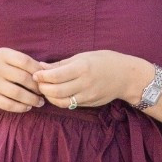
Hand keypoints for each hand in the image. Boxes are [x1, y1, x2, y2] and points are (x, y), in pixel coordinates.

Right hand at [0, 48, 45, 112]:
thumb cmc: (1, 68)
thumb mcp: (9, 59)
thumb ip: (26, 63)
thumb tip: (47, 71)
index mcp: (2, 54)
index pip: (25, 61)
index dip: (38, 71)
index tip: (45, 78)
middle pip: (23, 78)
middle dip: (37, 87)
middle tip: (44, 93)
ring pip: (17, 93)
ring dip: (32, 100)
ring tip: (39, 102)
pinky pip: (9, 104)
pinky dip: (21, 107)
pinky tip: (28, 107)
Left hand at [34, 51, 148, 109]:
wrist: (126, 76)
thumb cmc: (105, 61)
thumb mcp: (84, 56)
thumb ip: (62, 64)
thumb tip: (42, 67)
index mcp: (83, 68)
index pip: (56, 76)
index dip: (42, 76)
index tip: (35, 73)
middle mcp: (85, 83)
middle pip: (56, 91)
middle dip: (43, 88)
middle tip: (37, 83)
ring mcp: (88, 96)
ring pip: (61, 102)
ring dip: (50, 97)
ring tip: (45, 90)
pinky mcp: (90, 104)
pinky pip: (70, 105)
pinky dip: (60, 101)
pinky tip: (56, 94)